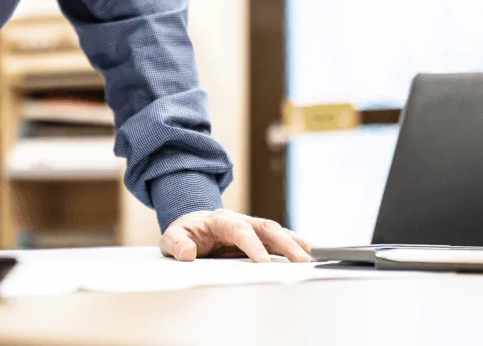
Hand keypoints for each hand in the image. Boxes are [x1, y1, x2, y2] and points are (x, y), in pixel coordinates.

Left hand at [159, 209, 312, 262]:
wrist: (192, 225)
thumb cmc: (184, 233)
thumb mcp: (171, 237)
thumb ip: (176, 244)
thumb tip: (188, 253)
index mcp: (219, 220)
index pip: (239, 230)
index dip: (252, 245)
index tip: (263, 262)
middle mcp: (240, 221)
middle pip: (266, 227)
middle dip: (285, 243)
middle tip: (301, 260)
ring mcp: (251, 228)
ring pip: (276, 232)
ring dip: (295, 244)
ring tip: (311, 258)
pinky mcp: (258, 238)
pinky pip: (278, 240)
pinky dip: (294, 245)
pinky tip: (309, 253)